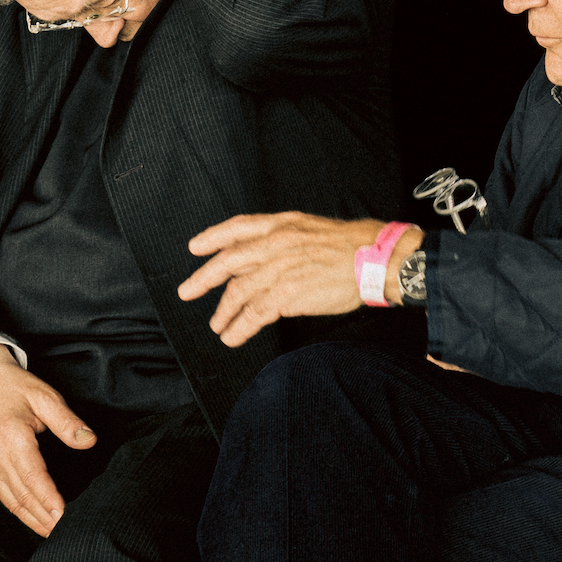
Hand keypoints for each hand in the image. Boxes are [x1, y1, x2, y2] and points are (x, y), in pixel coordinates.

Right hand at [0, 343, 92, 537]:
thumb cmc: (18, 388)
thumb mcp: (46, 396)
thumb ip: (68, 421)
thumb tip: (89, 441)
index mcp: (12, 438)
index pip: (33, 478)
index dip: (50, 500)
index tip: (65, 516)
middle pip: (22, 496)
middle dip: (44, 517)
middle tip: (67, 533)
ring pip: (12, 501)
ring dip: (32, 520)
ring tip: (54, 534)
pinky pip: (4, 496)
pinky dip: (20, 511)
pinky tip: (36, 519)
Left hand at [181, 211, 389, 345]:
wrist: (374, 259)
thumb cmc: (351, 246)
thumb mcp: (311, 229)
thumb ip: (285, 240)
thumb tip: (265, 257)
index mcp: (283, 225)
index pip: (239, 228)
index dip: (213, 237)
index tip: (195, 247)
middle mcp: (276, 244)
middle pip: (229, 262)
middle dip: (203, 278)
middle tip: (187, 292)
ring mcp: (280, 269)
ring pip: (238, 293)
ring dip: (223, 312)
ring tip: (218, 326)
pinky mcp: (288, 294)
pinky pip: (254, 314)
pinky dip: (239, 328)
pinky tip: (233, 337)